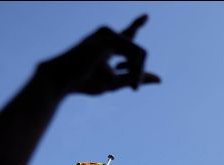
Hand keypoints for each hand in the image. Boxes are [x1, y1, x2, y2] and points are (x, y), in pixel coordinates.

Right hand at [37, 14, 160, 95]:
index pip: (128, 34)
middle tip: (134, 89)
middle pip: (139, 52)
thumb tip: (160, 79)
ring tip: (129, 85)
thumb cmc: (85, 82)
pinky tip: (119, 74)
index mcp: (108, 44)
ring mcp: (107, 34)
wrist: (63, 79)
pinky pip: (136, 53)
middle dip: (139, 72)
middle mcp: (108, 36)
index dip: (137, 24)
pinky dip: (135, 68)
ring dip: (137, 72)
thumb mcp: (116, 83)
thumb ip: (136, 78)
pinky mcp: (109, 37)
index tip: (146, 16)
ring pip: (141, 53)